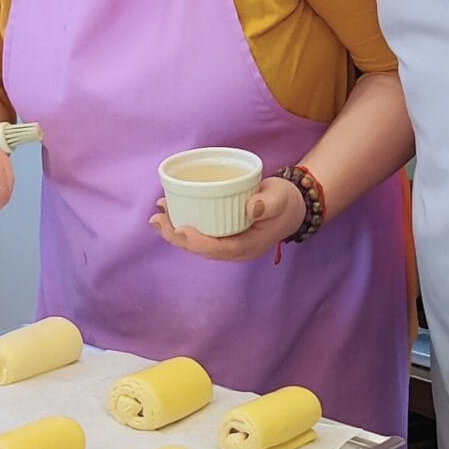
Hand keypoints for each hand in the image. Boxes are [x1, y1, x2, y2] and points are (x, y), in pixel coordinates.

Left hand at [148, 176, 305, 261]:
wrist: (291, 207)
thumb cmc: (285, 202)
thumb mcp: (280, 198)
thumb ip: (268, 203)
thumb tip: (251, 208)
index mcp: (248, 246)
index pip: (217, 250)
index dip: (196, 242)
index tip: (180, 228)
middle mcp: (234, 250)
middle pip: (200, 249)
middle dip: (176, 236)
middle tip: (156, 219)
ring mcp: (228, 244)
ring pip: (196, 243)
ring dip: (175, 230)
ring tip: (157, 214)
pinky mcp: (223, 235)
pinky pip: (200, 234)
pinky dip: (183, 224)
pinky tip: (170, 211)